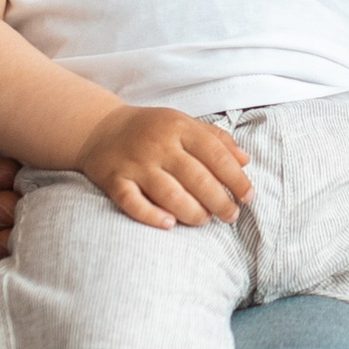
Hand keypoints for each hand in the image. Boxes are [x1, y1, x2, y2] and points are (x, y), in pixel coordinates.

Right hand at [78, 107, 253, 231]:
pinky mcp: (115, 180)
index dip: (236, 178)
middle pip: (196, 178)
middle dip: (219, 201)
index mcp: (179, 128)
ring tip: (204, 221)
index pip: (215, 154)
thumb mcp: (184, 124)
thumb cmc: (151, 129)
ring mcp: (136, 164)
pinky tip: (169, 224)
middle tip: (231, 216)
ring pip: (169, 194)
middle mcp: (158, 145)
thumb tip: (246, 161)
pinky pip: (133, 203)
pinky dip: (151, 216)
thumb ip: (216, 140)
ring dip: (192, 212)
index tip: (248, 197)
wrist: (100, 128)